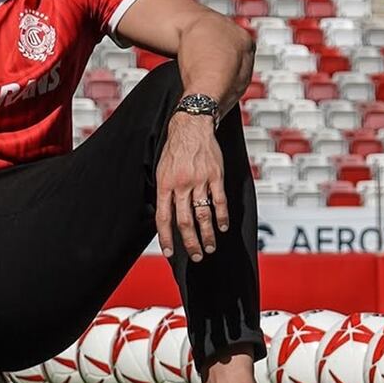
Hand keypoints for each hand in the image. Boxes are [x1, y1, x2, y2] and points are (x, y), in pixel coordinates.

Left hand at [155, 114, 228, 261]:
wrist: (191, 126)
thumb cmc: (175, 149)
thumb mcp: (161, 170)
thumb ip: (164, 193)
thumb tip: (165, 217)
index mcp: (165, 184)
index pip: (163, 218)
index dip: (166, 238)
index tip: (169, 253)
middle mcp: (181, 184)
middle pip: (184, 221)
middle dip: (190, 242)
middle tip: (195, 256)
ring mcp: (199, 180)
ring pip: (203, 214)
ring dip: (207, 234)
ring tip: (209, 247)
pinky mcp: (215, 176)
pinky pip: (219, 200)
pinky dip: (221, 216)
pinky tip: (222, 227)